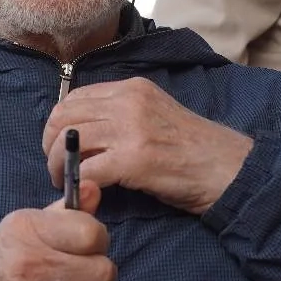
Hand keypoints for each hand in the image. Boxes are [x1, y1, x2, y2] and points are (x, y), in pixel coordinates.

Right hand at [0, 180, 115, 280]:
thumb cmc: (11, 253)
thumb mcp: (31, 222)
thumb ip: (66, 210)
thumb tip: (93, 188)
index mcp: (30, 229)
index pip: (92, 235)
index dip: (99, 239)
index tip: (89, 244)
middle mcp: (31, 265)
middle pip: (103, 272)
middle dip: (99, 271)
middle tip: (83, 271)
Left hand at [44, 77, 252, 214]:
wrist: (230, 168)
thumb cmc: (194, 150)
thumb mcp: (156, 115)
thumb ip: (123, 115)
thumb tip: (84, 130)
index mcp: (133, 89)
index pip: (76, 96)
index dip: (59, 121)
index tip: (58, 143)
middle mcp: (129, 102)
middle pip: (65, 114)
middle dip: (50, 142)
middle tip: (55, 165)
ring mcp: (132, 129)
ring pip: (69, 140)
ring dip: (58, 164)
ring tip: (63, 180)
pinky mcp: (135, 159)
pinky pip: (87, 169)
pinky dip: (76, 182)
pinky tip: (80, 191)